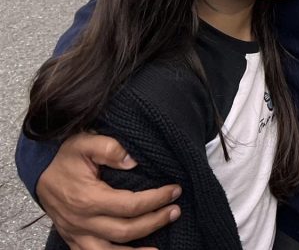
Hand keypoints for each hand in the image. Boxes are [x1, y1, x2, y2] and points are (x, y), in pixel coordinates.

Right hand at [37, 133, 180, 249]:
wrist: (39, 170)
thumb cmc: (64, 157)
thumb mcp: (85, 143)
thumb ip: (110, 148)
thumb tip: (132, 160)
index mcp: (88, 198)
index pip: (131, 205)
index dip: (156, 199)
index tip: (175, 190)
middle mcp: (82, 221)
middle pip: (125, 230)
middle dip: (155, 221)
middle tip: (175, 211)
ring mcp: (76, 233)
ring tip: (158, 248)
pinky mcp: (74, 238)